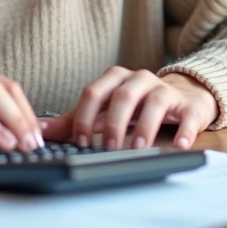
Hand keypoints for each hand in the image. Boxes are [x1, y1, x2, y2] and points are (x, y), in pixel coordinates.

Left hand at [39, 68, 218, 150]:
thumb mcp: (103, 111)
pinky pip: (188, 116)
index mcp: (114, 79)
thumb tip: (38, 129)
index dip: (84, 117)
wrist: (181, 97)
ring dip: (145, 126)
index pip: (93, 93)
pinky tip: (180, 145)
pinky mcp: (188, 106)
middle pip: (122, 96)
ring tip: (138, 148)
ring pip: (154, 101)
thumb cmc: (134, 106)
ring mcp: (165, 90)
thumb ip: (72, 120)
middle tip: (107, 148)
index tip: (79, 142)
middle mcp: (139, 79)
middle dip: (113, 123)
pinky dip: (184, 131)